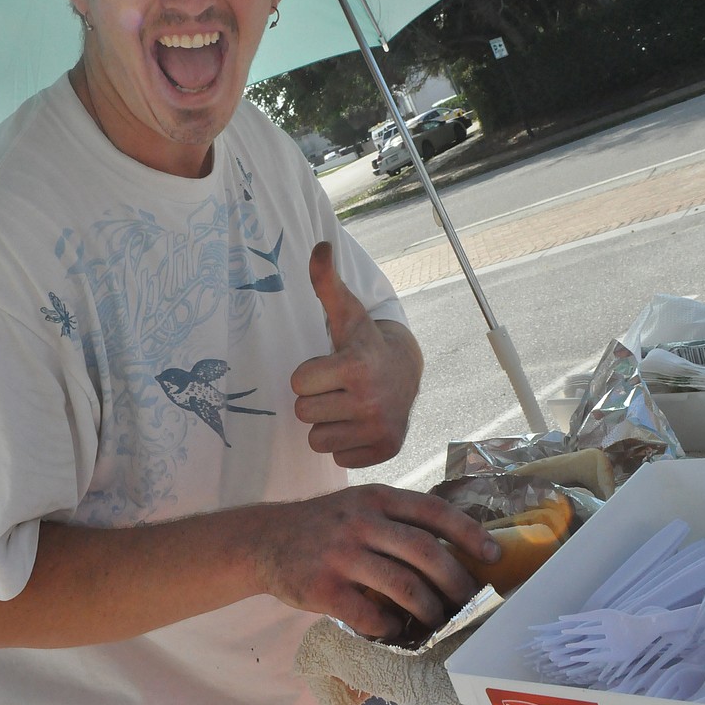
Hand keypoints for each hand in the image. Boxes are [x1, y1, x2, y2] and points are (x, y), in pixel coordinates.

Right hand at [254, 483, 500, 639]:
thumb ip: (397, 519)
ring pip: (403, 587)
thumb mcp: (360, 505)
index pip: (432, 510)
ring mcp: (340, 555)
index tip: (493, 555)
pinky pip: (370, 614)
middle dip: (456, 581)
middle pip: (424, 552)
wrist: (264, 540)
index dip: (468, 533)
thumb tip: (455, 548)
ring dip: (429, 610)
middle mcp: (360, 522)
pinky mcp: (323, 588)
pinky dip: (391, 626)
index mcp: (376, 498)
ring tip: (437, 620)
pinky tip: (394, 628)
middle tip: (469, 601)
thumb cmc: (325, 526)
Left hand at [291, 242, 422, 467]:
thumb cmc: (365, 342)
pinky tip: (358, 423)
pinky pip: (337, 459)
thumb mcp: (346, 312)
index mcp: (356, 366)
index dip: (307, 375)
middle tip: (337, 387)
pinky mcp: (384, 451)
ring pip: (317, 440)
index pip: (298, 384)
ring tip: (346, 405)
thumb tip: (319, 245)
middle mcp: (370, 400)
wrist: (406, 371)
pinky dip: (345, 444)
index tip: (328, 367)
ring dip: (327, 424)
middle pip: (304, 414)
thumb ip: (326, 281)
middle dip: (316, 400)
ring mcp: (379, 429)